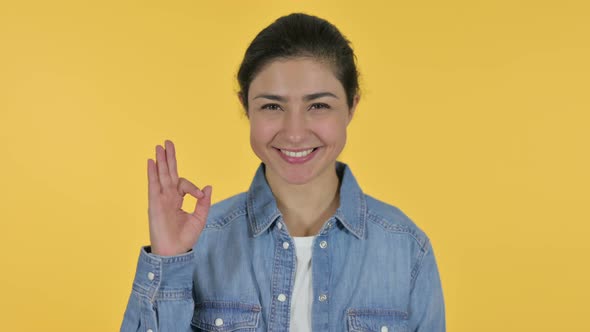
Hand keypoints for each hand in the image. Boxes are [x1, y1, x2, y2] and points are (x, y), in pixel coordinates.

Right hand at [147, 140, 211, 255]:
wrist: (174, 252)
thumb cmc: (185, 238)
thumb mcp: (199, 218)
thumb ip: (203, 202)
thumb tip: (207, 186)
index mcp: (178, 199)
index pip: (184, 184)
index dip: (193, 187)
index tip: (199, 195)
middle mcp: (168, 197)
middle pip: (169, 173)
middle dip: (168, 158)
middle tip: (167, 142)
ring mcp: (160, 199)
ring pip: (161, 176)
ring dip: (160, 161)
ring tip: (159, 147)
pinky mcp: (154, 204)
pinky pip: (153, 185)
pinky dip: (152, 173)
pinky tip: (151, 162)